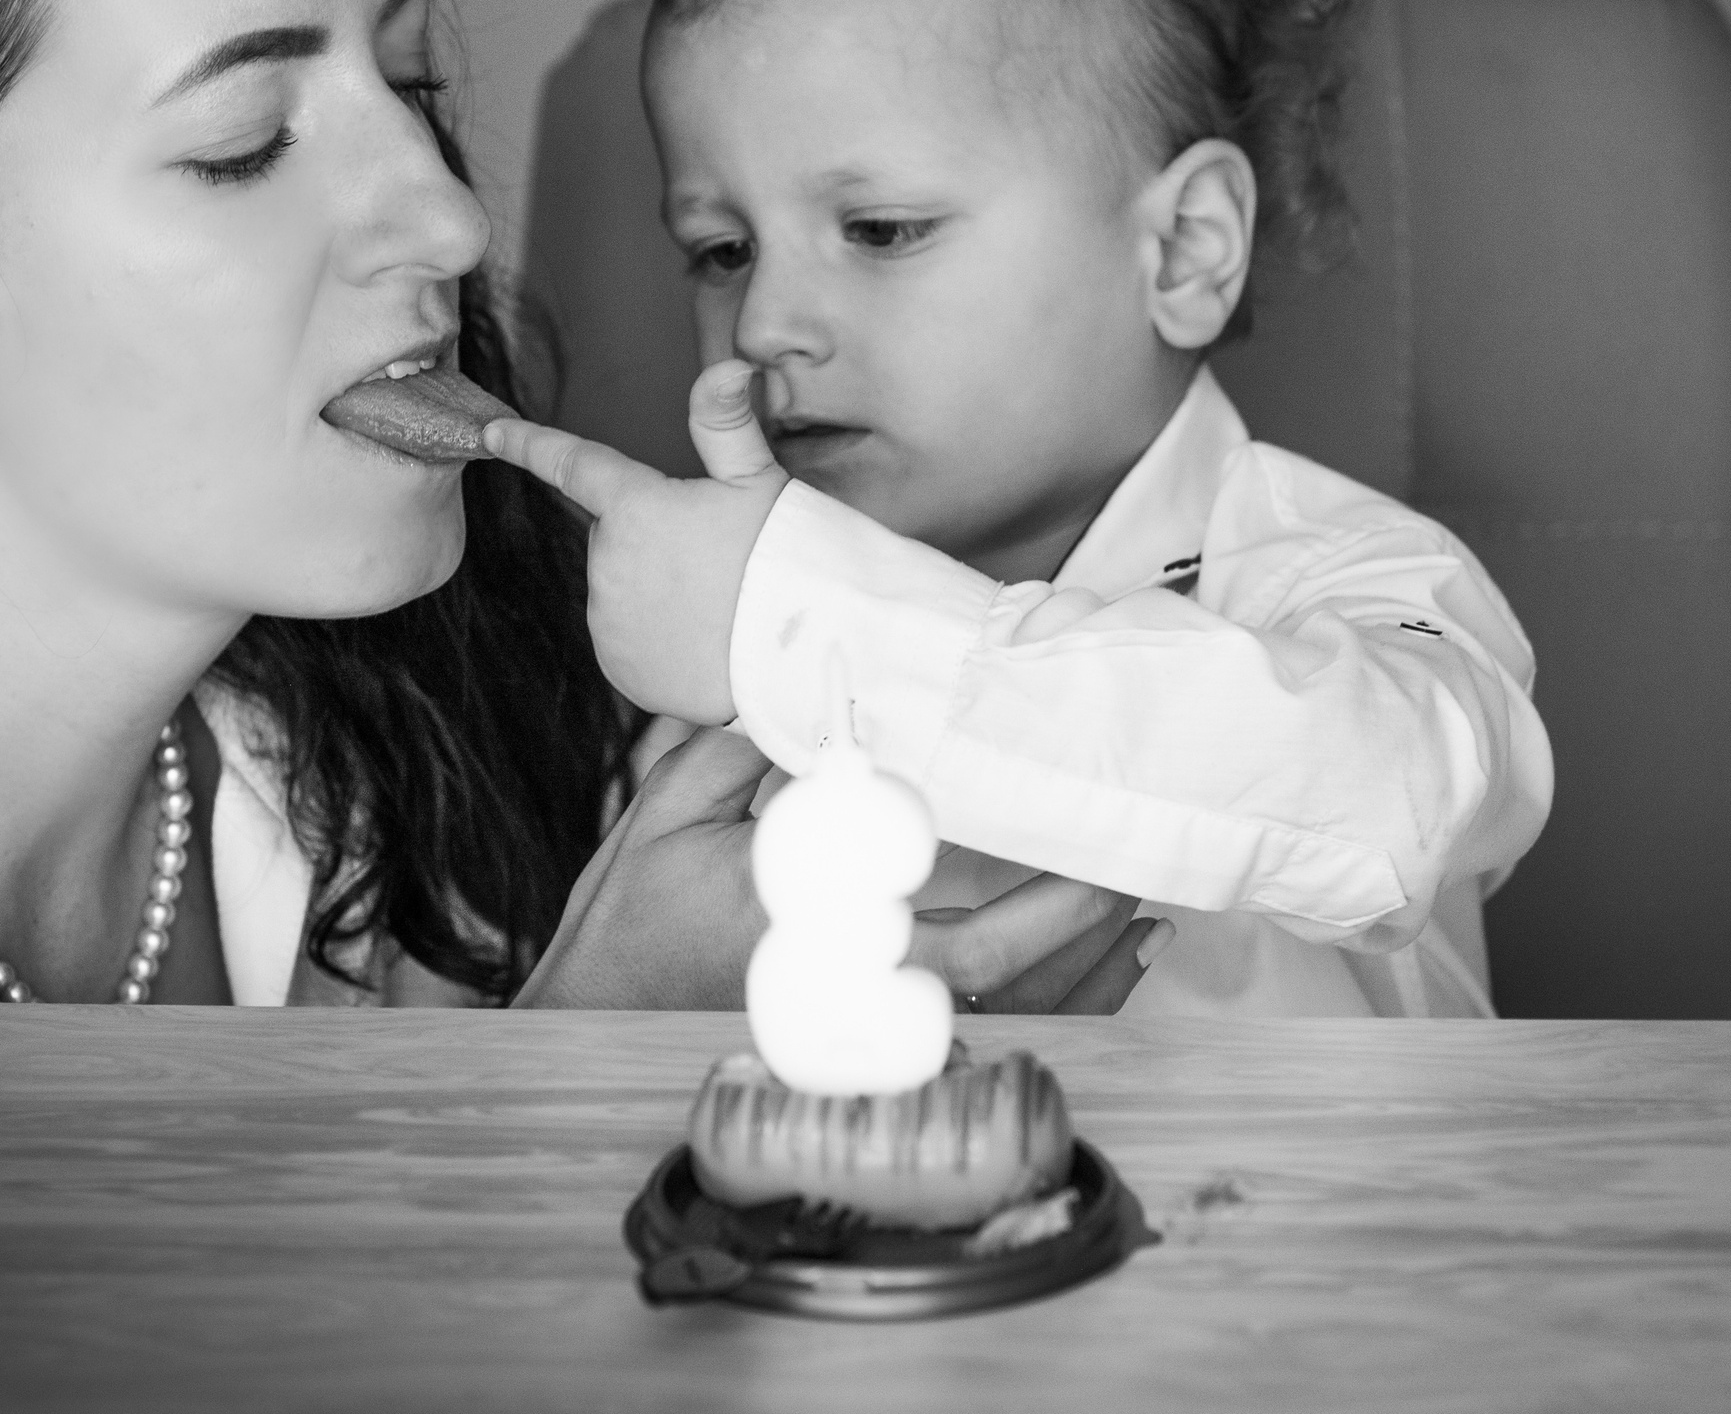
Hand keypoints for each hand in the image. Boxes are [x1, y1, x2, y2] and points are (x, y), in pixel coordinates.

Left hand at [482, 359, 786, 722]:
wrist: (802, 657)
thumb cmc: (783, 557)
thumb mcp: (759, 481)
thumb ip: (727, 423)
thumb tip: (730, 364)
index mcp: (636, 507)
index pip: (572, 462)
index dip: (529, 444)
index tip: (492, 433)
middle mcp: (608, 562)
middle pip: (614, 535)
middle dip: (649, 538)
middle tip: (711, 556)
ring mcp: (608, 619)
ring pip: (619, 588)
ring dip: (653, 590)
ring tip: (713, 603)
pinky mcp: (618, 665)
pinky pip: (625, 639)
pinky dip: (654, 638)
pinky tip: (699, 640)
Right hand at [517, 726, 1178, 1013]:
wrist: (589, 1013)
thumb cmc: (630, 914)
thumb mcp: (672, 808)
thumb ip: (751, 751)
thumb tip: (838, 694)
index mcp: (813, 917)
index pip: (958, 918)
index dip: (1043, 887)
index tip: (1084, 823)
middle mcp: (849, 982)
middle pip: (1005, 967)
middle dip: (1082, 917)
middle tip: (1135, 857)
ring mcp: (858, 1022)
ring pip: (1003, 1009)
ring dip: (1084, 967)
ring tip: (1141, 912)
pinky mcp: (862, 1036)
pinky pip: (981, 1027)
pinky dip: (1055, 1000)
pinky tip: (1106, 969)